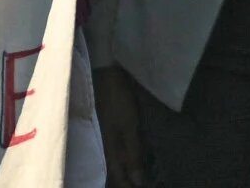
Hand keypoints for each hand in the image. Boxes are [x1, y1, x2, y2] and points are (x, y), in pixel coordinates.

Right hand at [94, 66, 147, 187]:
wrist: (105, 73)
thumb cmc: (118, 100)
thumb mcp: (129, 127)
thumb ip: (133, 154)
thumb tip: (138, 182)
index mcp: (108, 149)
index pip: (118, 178)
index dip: (130, 186)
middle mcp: (105, 145)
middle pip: (116, 171)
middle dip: (129, 179)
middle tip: (144, 183)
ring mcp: (107, 136)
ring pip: (117, 160)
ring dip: (128, 169)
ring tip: (141, 175)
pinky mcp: (110, 127)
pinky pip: (117, 149)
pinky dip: (127, 157)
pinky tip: (134, 156)